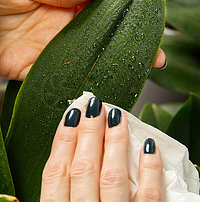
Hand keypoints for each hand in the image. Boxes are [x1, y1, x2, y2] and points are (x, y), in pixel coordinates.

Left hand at [0, 0, 165, 79]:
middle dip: (128, 49)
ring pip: (87, 61)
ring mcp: (50, 52)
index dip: (124, 20)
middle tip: (154, 57)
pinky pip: (62, 79)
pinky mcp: (35, 71)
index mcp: (62, 5)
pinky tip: (103, 88)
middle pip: (101, 41)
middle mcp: (61, 30)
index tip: (147, 27)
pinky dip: (82, 84)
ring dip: (111, 68)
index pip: (100, 13)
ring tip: (136, 74)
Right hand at [40, 97, 162, 201]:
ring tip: (116, 116)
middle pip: (84, 168)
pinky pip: (148, 197)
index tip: (71, 114)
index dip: (63, 140)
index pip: (56, 173)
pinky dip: (149, 170)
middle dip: (88, 132)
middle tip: (94, 106)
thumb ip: (57, 194)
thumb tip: (60, 159)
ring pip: (113, 178)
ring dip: (115, 142)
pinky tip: (148, 146)